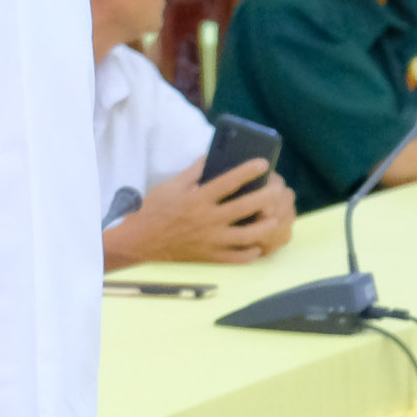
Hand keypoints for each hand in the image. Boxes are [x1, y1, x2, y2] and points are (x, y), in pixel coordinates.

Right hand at [105, 160, 293, 267]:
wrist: (139, 241)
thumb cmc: (153, 210)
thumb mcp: (170, 186)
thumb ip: (193, 172)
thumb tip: (211, 157)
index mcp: (197, 199)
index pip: (228, 182)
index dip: (248, 171)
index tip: (264, 164)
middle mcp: (207, 220)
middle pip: (245, 207)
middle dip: (266, 197)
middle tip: (277, 191)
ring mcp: (210, 241)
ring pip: (248, 235)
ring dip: (265, 226)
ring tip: (274, 218)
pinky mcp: (209, 257)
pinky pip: (237, 258)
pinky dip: (251, 252)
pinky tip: (257, 245)